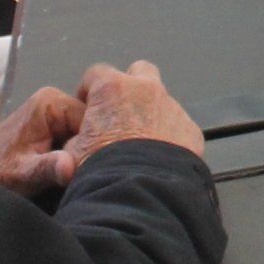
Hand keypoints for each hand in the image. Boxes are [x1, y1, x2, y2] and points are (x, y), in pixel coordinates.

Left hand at [0, 85, 86, 197]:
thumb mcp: (23, 174)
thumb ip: (47, 168)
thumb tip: (70, 167)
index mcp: (50, 102)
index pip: (95, 118)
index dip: (96, 144)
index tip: (90, 166)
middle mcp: (54, 101)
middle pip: (92, 124)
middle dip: (91, 148)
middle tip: (84, 172)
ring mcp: (52, 113)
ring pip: (86, 132)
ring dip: (83, 152)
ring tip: (78, 173)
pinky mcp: (51, 126)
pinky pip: (76, 138)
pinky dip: (76, 154)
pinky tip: (72, 170)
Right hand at [68, 60, 206, 166]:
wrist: (140, 191)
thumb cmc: (103, 170)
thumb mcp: (73, 152)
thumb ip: (78, 136)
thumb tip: (80, 141)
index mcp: (112, 89)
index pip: (96, 73)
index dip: (88, 89)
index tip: (86, 105)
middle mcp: (145, 90)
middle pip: (138, 72)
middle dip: (129, 86)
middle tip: (119, 111)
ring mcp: (172, 107)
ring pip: (161, 100)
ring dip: (151, 113)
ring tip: (141, 141)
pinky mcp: (190, 129)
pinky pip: (178, 126)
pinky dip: (170, 136)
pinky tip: (160, 157)